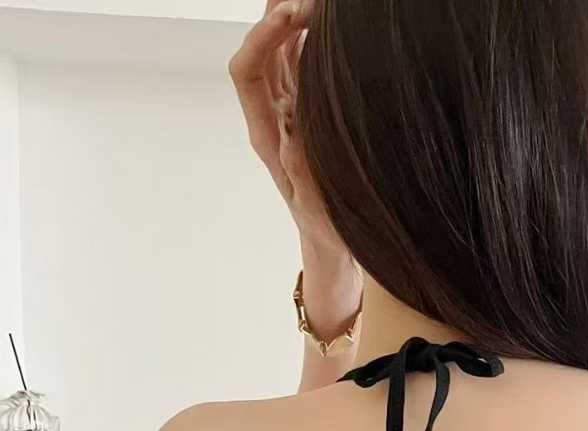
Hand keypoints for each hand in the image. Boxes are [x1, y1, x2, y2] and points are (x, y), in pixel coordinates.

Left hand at [228, 0, 341, 256]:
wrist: (333, 242)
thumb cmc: (326, 232)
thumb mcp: (316, 211)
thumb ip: (300, 169)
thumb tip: (289, 123)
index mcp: (265, 134)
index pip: (246, 71)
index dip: (261, 38)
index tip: (289, 18)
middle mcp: (272, 113)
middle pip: (259, 50)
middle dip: (276, 17)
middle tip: (308, 1)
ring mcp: (289, 107)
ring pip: (279, 50)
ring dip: (291, 20)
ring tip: (314, 2)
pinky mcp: (308, 107)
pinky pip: (301, 63)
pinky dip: (310, 37)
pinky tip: (324, 22)